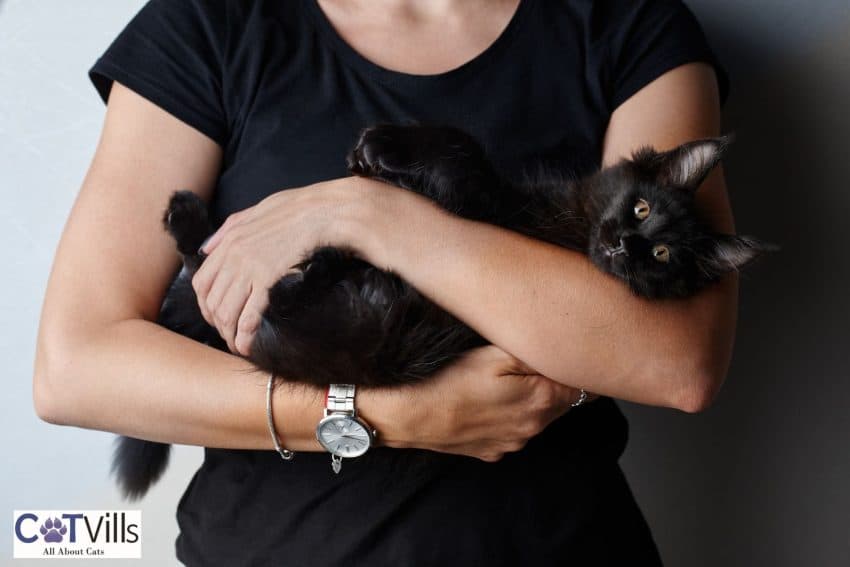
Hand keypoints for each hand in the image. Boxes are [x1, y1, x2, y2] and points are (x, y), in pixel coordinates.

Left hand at [192, 177, 369, 354]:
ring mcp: (249, 269)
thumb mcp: (256, 211)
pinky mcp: (267, 280)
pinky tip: (248, 347)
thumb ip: (228, 229)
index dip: (205, 305)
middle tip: (229, 336)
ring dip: (230, 335)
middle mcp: (233, 256)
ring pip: (227, 312)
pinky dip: (245, 336)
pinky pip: (248, 315)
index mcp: (229, 241)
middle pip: (213, 301)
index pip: (202, 282)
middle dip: (218, 324)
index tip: (216, 316)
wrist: (322, 212)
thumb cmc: (297, 209)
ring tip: (238, 346)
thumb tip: (207, 248)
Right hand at [361, 344, 596, 461]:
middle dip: (558, 383)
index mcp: (540, 402)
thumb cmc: (450, 380)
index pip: (582, 388)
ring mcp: (511, 443)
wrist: (410, 416)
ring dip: (533, 400)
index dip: (580, 370)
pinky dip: (510, 415)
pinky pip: (512, 430)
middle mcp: (532, 428)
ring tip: (512, 379)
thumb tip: (566, 355)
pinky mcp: (491, 450)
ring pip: (536, 417)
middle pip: (562, 404)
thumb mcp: (496, 354)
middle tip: (543, 360)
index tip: (575, 356)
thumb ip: (536, 356)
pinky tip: (490, 401)